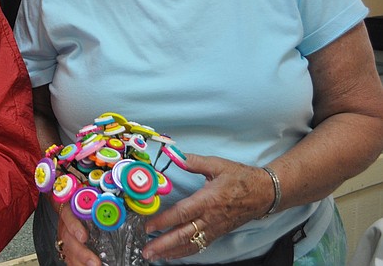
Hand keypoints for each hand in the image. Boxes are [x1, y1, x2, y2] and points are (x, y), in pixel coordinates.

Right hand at [55, 200, 102, 265]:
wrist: (63, 203)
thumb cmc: (78, 201)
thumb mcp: (85, 197)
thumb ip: (96, 201)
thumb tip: (117, 205)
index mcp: (68, 208)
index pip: (68, 216)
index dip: (74, 227)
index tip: (83, 237)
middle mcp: (64, 223)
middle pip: (68, 239)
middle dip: (81, 252)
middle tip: (94, 262)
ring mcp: (63, 235)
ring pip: (67, 250)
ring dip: (80, 261)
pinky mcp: (64, 244)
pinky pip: (67, 257)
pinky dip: (75, 264)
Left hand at [142, 153, 272, 261]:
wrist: (264, 193)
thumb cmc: (240, 178)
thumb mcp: (217, 164)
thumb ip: (194, 161)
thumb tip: (174, 155)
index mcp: (207, 200)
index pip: (181, 213)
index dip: (163, 221)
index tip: (148, 227)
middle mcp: (210, 218)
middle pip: (183, 235)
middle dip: (163, 244)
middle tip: (146, 251)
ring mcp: (214, 228)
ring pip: (190, 244)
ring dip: (171, 252)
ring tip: (155, 256)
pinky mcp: (218, 233)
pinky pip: (199, 246)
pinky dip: (185, 252)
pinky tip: (173, 255)